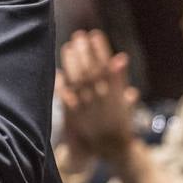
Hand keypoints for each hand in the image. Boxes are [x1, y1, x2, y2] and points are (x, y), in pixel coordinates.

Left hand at [56, 29, 139, 164]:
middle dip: (85, 51)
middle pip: (91, 70)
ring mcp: (89, 108)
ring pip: (79, 81)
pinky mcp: (77, 117)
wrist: (113, 147)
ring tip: (68, 48)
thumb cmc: (120, 121)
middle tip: (78, 36)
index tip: (94, 35)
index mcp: (116, 92)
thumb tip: (120, 57)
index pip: (108, 65)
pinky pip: (68, 99)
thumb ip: (121, 79)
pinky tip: (58, 74)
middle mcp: (103, 98)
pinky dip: (63, 87)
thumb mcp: (124, 99)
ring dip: (73, 63)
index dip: (100, 49)